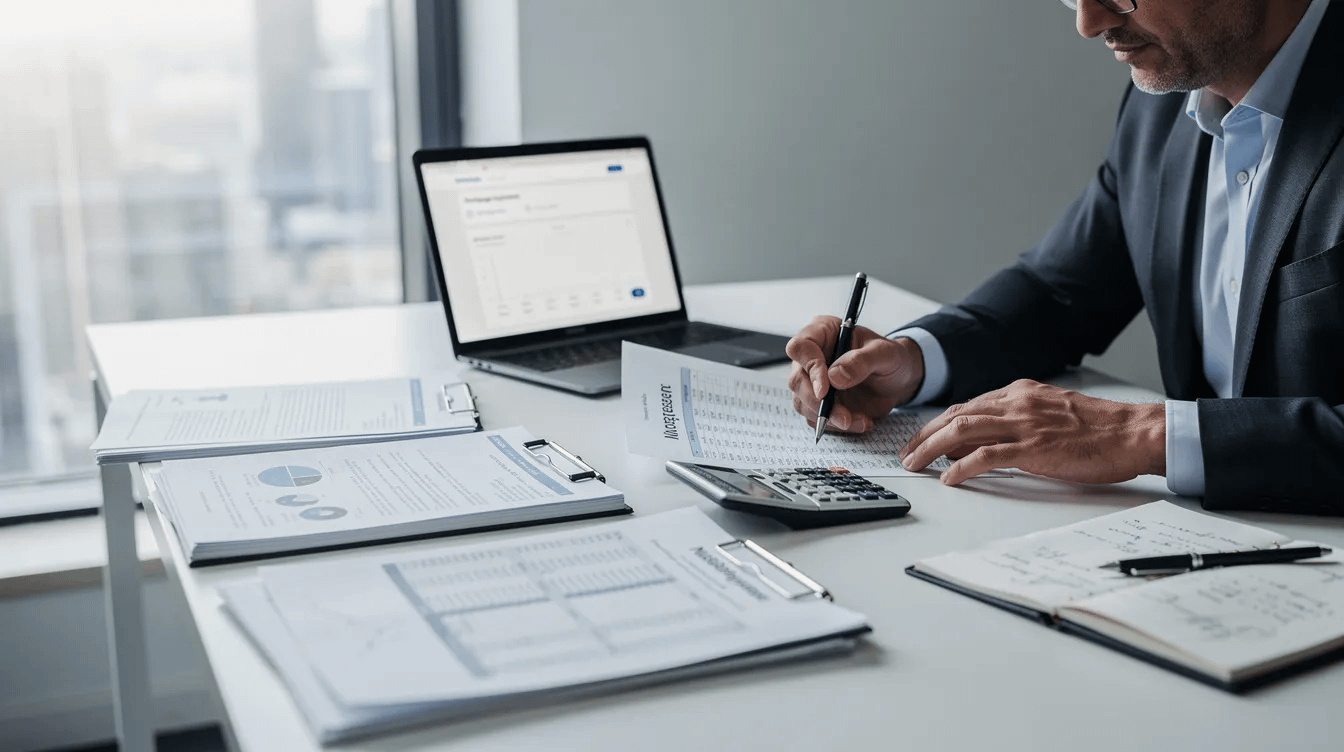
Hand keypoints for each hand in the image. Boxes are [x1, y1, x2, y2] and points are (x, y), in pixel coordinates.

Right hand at [785, 316, 924, 433]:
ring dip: (829, 417)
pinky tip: (859, 421)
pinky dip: (836, 425)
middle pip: (797, 380)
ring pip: (803, 403)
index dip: (809, 367)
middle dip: (818, 403)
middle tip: (844, 416)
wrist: (899, 381)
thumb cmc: (892, 359)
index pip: (800, 347)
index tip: (825, 389)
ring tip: (859, 420)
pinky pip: (815, 418)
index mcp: (824, 332)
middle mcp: (812, 356)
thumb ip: (862, 361)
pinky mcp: (818, 402)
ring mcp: (812, 381)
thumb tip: (835, 376)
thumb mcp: (886, 354)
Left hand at [899, 379, 1165, 484]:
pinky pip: (986, 455)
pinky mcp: (1033, 448)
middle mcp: (1017, 403)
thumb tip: (986, 441)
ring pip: (962, 430)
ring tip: (916, 465)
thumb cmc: (1100, 428)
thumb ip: (1018, 421)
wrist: (1133, 432)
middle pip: (956, 415)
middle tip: (907, 454)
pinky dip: (961, 466)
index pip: (967, 405)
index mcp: (1021, 393)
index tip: (921, 438)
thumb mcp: (1051, 413)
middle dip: (925, 435)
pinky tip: (948, 477)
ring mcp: (1024, 424)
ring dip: (932, 448)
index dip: (939, 423)